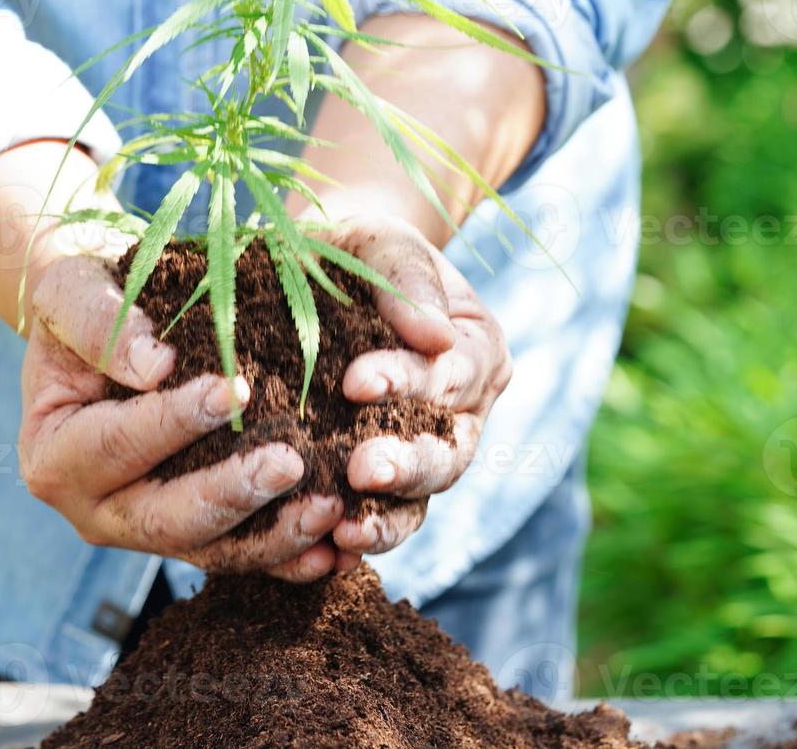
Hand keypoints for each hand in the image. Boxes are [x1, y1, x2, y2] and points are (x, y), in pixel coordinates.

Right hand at [18, 253, 347, 581]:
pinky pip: (240, 554)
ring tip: (329, 507)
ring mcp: (143, 531)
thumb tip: (155, 366)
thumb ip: (99, 322)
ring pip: (210, 549)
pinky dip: (287, 554)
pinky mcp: (190, 536)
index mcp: (53, 455)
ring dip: (273, 536)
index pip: (116, 443)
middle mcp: (94, 510)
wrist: (107, 322)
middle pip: (165, 518)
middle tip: (291, 462)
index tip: (236, 389)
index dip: (174, 420)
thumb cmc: (87, 298)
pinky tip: (337, 546)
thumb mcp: (71, 290)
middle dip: (231, 494)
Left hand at [323, 215, 511, 562]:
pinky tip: (319, 553)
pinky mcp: (375, 488)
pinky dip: (350, 541)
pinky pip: (374, 523)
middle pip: (449, 454)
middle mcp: (462, 415)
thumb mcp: (381, 243)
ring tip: (345, 530)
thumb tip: (434, 334)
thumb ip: (407, 278)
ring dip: (385, 521)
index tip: (355, 382)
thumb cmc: (357, 252)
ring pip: (418, 502)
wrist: (320, 274)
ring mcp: (421, 457)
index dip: (408, 383)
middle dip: (406, 465)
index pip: (453, 376)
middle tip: (362, 469)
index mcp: (478, 351)